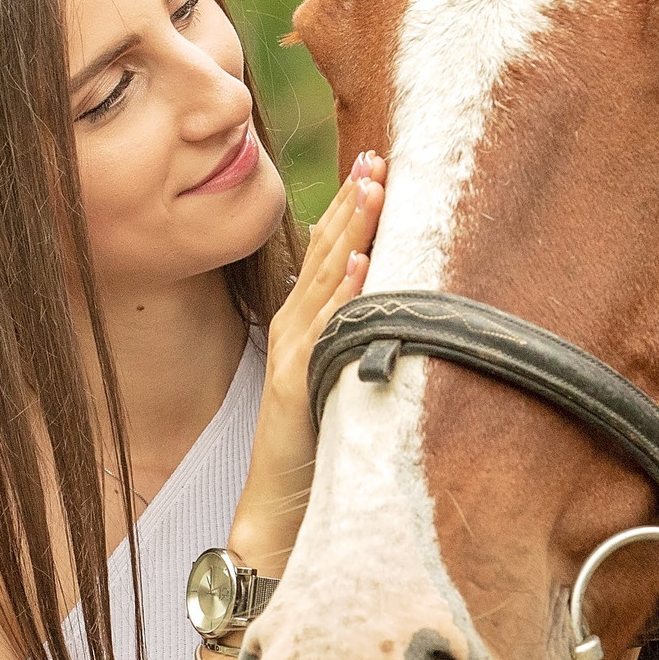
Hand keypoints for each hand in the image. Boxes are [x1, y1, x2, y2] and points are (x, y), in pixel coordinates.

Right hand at [229, 151, 384, 565]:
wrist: (278, 501)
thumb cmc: (313, 441)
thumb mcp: (335, 373)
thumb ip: (349, 333)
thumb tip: (380, 293)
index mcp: (303, 321)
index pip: (327, 250)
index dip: (348, 206)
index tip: (374, 165)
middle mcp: (293, 327)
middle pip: (324, 252)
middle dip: (352, 202)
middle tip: (378, 158)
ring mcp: (292, 353)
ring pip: (324, 279)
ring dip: (350, 231)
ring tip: (372, 188)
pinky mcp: (295, 383)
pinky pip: (323, 330)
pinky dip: (340, 294)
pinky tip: (357, 263)